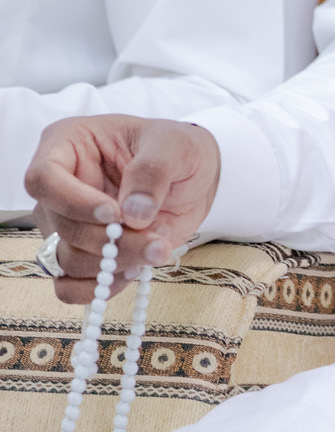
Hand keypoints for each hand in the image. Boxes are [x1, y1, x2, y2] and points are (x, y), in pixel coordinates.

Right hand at [25, 116, 220, 303]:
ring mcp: (66, 223)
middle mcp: (58, 187)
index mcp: (68, 144)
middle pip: (62, 226)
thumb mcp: (175, 145)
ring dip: (114, 263)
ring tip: (157, 247)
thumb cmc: (176, 149)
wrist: (193, 177)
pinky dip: (100, 288)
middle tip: (155, 240)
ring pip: (66, 260)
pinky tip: (135, 271)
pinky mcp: (82, 253)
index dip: (74, 202)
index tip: (115, 213)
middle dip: (109, 241)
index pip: (43, 178)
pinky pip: (69, 286)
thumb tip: (133, 214)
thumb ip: (153, 172)